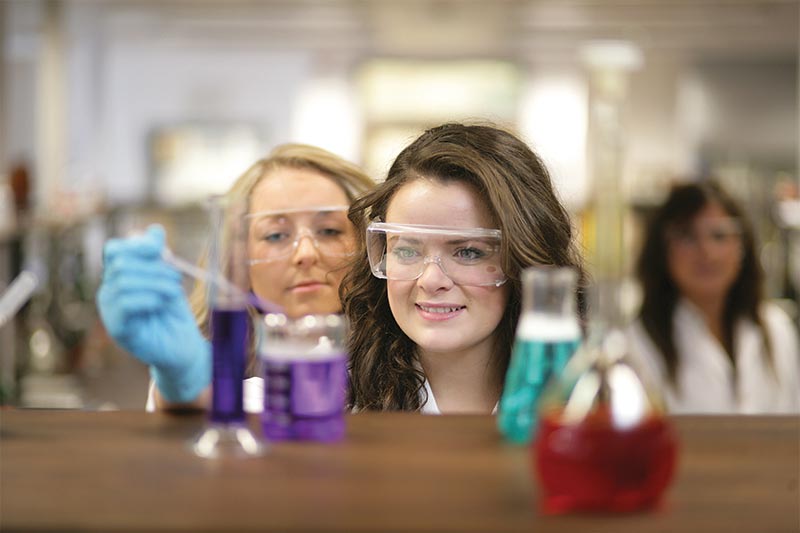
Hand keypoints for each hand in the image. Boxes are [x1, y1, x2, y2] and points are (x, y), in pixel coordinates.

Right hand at [97, 225, 210, 402]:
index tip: (160, 250)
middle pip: (121, 263)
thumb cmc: (173, 312)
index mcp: (118, 277)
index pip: (114, 250)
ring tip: (174, 292)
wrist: (182, 346)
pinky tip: (162, 303)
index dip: (136, 245)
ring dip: (156, 282)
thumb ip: (159, 256)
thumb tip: (154, 229)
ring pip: (124, 282)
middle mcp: (109, 292)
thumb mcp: (168, 278)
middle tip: (176, 278)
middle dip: (153, 266)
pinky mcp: (118, 329)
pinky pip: (125, 304)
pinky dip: (148, 298)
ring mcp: (110, 311)